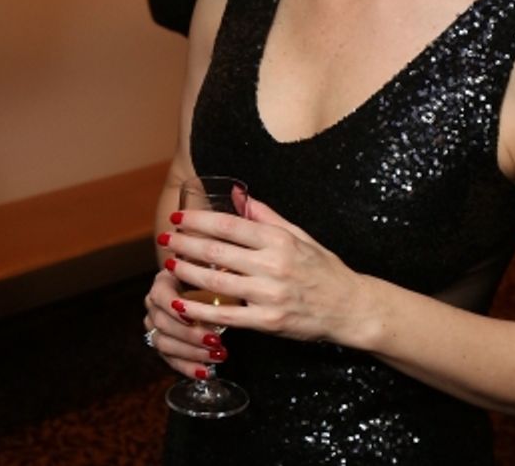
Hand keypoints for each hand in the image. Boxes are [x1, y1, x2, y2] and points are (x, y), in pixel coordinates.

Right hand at [143, 269, 229, 380]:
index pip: (161, 295)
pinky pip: (170, 360)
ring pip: (163, 344)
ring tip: (218, 355)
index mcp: (163, 282)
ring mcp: (156, 326)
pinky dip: (188, 367)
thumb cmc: (211, 274)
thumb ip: (213, 269)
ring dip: (191, 353)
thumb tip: (227, 269)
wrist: (203, 286)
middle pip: (162, 323)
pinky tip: (205, 372)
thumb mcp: (213, 267)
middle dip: (189, 335)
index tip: (193, 316)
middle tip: (216, 340)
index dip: (174, 307)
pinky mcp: (164, 345)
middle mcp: (154, 304)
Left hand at [155, 197, 367, 347]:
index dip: (199, 220)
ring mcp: (269, 295)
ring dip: (188, 272)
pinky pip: (227, 315)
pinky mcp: (268, 322)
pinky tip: (182, 304)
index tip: (178, 217)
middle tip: (165, 238)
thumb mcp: (297, 234)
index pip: (229, 225)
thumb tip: (235, 192)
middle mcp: (272, 265)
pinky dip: (200, 310)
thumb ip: (264, 214)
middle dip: (185, 243)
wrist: (349, 307)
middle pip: (217, 251)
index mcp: (278, 239)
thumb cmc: (322, 268)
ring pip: (217, 282)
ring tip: (170, 264)